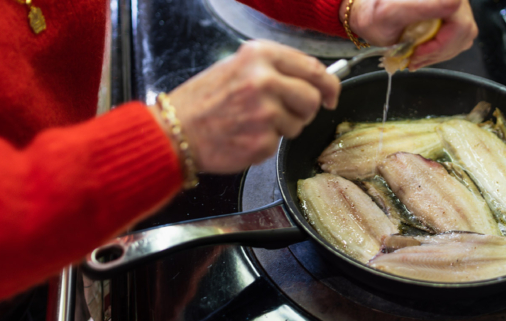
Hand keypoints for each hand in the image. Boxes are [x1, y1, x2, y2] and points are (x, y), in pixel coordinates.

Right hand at [163, 40, 339, 173]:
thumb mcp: (237, 68)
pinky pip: (280, 143)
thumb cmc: (203, 101)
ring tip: (253, 123)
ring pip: (298, 123)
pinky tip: (245, 136)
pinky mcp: (263, 141)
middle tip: (288, 114)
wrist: (175, 131)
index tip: (331, 94)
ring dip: (283, 128)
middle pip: (312, 98)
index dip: (328, 85)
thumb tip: (313, 81)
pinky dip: (266, 143)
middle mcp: (265, 80)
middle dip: (306, 110)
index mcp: (260, 56)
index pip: (312, 68)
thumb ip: (275, 70)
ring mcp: (265, 112)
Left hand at [344, 0, 477, 70]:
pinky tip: (422, 50)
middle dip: (438, 52)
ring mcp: (454, 7)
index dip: (441, 45)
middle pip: (463, 33)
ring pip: (461, 38)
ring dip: (438, 53)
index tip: (418, 53)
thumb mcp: (392, 12)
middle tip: (414, 58)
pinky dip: (439, 50)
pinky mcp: (451, 17)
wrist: (367, 14)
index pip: (460, 25)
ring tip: (416, 55)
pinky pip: (456, 39)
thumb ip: (422, 7)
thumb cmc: (374, 13)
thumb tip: (453, 3)